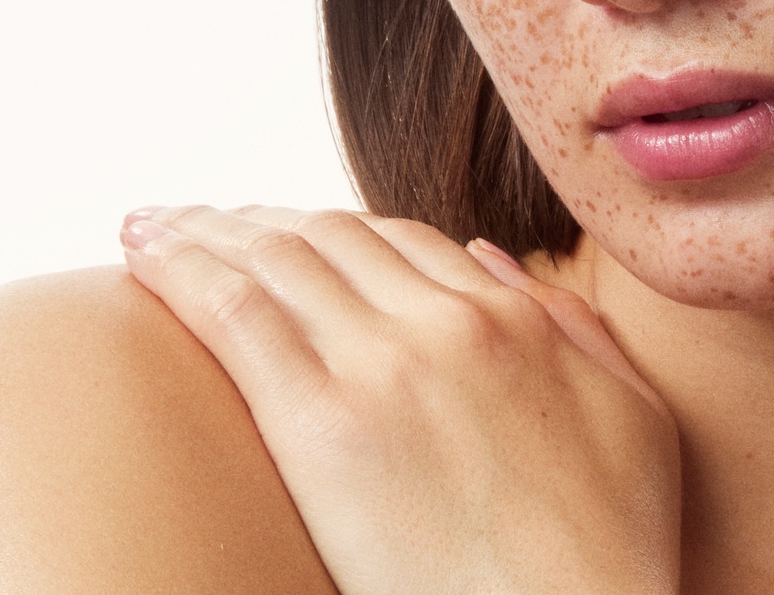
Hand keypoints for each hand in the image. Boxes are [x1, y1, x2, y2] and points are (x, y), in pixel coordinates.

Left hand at [121, 204, 679, 594]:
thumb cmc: (611, 553)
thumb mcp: (632, 417)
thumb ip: (573, 328)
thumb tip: (494, 260)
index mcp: (518, 320)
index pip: (402, 242)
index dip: (331, 231)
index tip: (282, 232)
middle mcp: (449, 321)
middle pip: (330, 237)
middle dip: (253, 220)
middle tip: (195, 221)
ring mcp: (385, 364)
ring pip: (275, 257)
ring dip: (203, 231)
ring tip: (148, 227)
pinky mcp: (324, 422)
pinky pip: (237, 314)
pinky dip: (182, 269)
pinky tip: (142, 256)